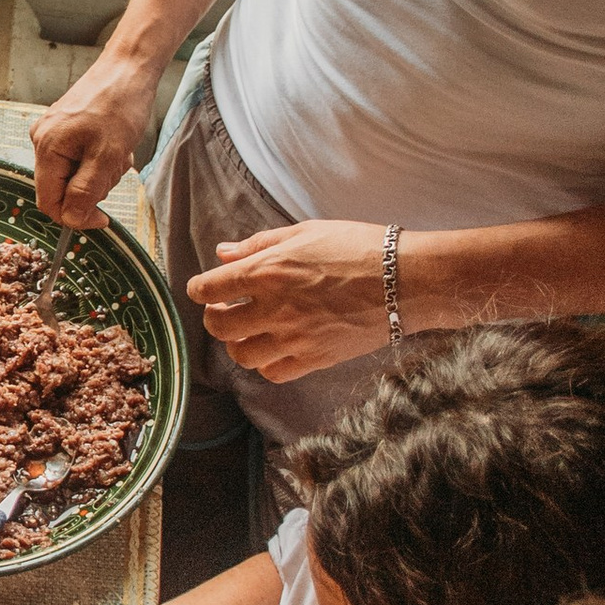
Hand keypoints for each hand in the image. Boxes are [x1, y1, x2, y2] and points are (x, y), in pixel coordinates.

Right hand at [31, 49, 159, 227]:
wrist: (129, 66)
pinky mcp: (65, 127)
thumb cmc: (120, 104)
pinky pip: (78, 158)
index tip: (104, 218)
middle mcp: (42, 140)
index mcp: (46, 147)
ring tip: (118, 150)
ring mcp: (52, 132)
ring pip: (73, 174)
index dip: (75, 216)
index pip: (49, 202)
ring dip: (100, 172)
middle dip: (92, 187)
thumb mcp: (108, 156)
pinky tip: (114, 143)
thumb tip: (72, 220)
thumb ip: (86, 192)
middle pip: (62, 189)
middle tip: (116, 166)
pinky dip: (99, 158)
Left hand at [196, 219, 396, 381]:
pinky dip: (267, 364)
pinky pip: (274, 373)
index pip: (208, 288)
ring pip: (242, 356)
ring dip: (239, 344)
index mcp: (266, 271)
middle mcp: (273, 308)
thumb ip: (260, 244)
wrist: (404, 279)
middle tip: (226, 310)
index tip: (205, 289)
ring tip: (250, 331)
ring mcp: (294, 338)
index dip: (200, 289)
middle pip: (218, 327)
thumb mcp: (306, 232)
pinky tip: (276, 348)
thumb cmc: (358, 247)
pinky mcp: (315, 359)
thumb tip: (224, 252)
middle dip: (215, 318)